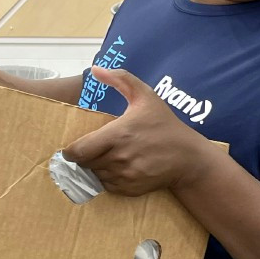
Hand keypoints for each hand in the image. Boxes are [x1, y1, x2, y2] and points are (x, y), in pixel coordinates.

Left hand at [61, 67, 210, 195]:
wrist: (188, 157)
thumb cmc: (165, 124)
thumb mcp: (146, 95)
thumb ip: (121, 79)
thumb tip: (95, 69)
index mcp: (118, 134)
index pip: (78, 151)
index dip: (71, 150)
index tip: (75, 146)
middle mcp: (119, 158)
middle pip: (84, 164)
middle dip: (84, 158)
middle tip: (92, 150)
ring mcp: (125, 176)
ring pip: (94, 176)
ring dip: (95, 169)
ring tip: (106, 157)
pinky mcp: (130, 189)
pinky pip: (107, 187)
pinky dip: (107, 179)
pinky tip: (118, 168)